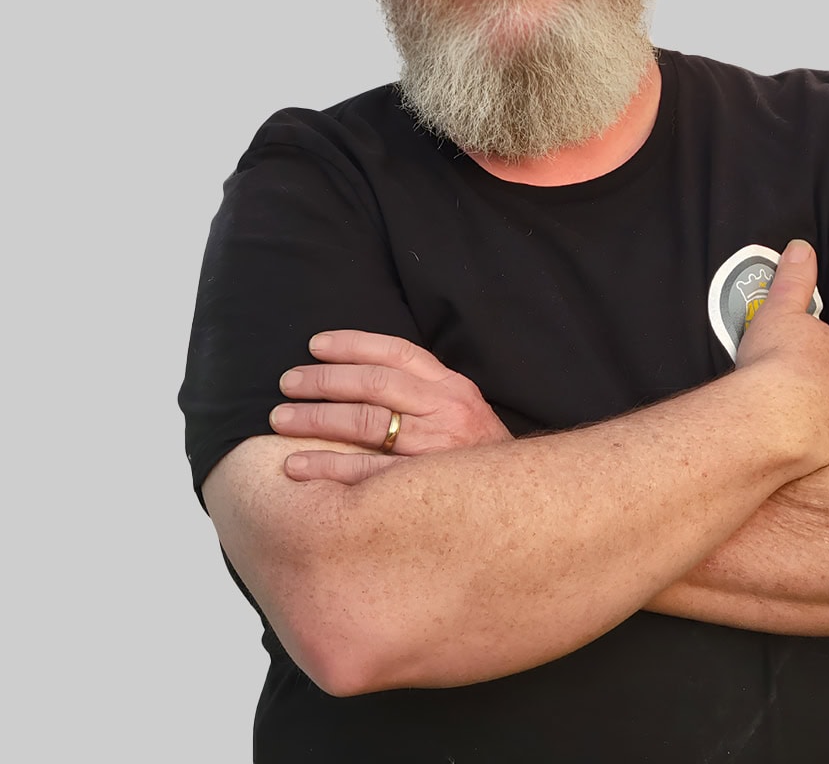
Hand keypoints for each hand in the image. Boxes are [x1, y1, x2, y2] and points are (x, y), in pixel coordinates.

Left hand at [270, 330, 511, 482]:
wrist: (524, 506)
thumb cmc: (478, 459)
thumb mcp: (464, 412)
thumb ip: (426, 393)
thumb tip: (366, 377)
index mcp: (453, 388)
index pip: (397, 352)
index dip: (352, 344)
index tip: (315, 346)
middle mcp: (445, 411)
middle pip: (373, 384)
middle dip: (323, 381)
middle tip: (287, 382)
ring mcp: (434, 449)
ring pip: (365, 423)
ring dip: (315, 419)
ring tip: (281, 419)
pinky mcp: (421, 488)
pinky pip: (363, 473)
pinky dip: (325, 467)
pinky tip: (295, 465)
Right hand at [736, 240, 828, 467]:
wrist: (775, 415)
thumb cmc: (775, 366)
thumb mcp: (780, 313)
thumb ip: (793, 281)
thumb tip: (801, 248)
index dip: (817, 377)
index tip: (796, 384)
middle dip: (828, 413)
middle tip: (794, 417)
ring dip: (826, 444)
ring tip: (791, 446)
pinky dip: (815, 470)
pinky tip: (793, 473)